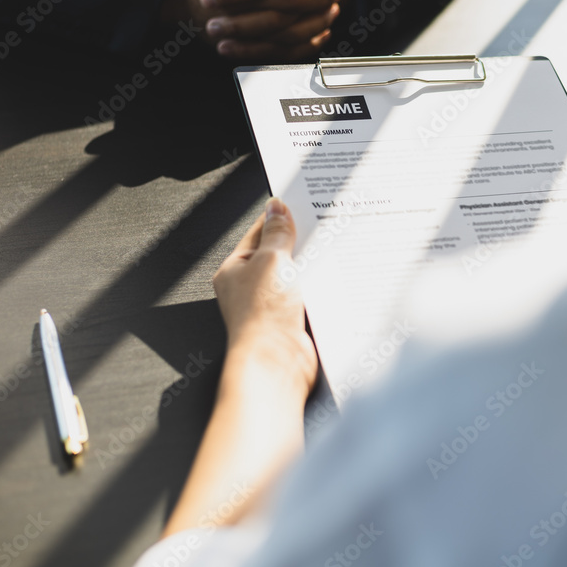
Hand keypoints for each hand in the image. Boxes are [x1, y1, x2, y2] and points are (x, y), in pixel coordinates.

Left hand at [213, 197, 316, 398]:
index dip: (279, 218)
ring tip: (328, 253)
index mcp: (235, 269)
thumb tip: (276, 208)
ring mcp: (273, 305)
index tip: (299, 204)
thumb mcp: (270, 261)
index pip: (259, 234)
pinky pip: (309, 296)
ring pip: (297, 276)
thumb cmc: (261, 318)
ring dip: (311, 267)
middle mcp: (252, 288)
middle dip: (300, 243)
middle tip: (320, 226)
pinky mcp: (293, 321)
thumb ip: (277, 233)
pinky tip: (332, 280)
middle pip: (280, 254)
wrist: (276, 362)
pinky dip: (320, 288)